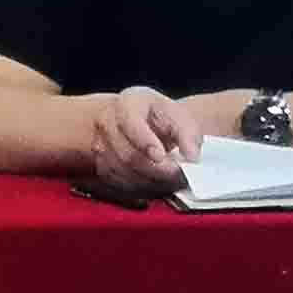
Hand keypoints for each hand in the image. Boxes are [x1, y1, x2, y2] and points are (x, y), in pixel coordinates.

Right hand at [87, 86, 202, 195]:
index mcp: (127, 104)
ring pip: (122, 172)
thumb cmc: (157, 115)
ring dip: (149, 181)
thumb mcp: (176, 114)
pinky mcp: (101, 167)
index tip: (161, 156)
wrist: (137, 121)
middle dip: (155, 169)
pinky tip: (157, 184)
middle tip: (177, 175)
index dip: (145, 142)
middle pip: (127, 154)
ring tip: (171, 181)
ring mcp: (100, 146)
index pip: (131, 123)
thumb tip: (192, 156)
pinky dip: (139, 188)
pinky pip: (118, 184)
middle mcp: (107, 124)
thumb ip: (188, 133)